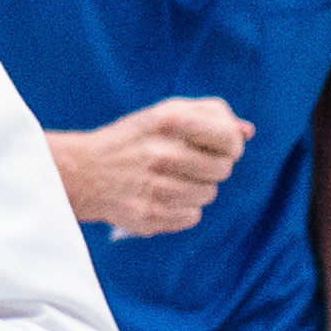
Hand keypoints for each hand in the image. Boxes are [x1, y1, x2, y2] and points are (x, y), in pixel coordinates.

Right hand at [47, 97, 255, 235]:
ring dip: (196, 189)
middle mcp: (160, 153)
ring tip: (170, 181)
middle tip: (187, 163)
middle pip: (222, 169)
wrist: (82, 172)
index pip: (228, 138)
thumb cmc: (133, 140)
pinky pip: (192, 216)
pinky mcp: (149, 216)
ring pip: (208, 194)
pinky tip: (161, 197)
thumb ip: (209, 114)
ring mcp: (154, 187)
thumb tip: (248, 131)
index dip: (231, 144)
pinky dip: (182, 209)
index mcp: (167, 121)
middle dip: (211, 167)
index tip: (219, 146)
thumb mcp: (164, 114)